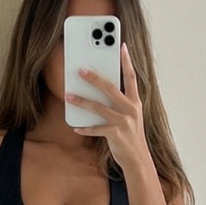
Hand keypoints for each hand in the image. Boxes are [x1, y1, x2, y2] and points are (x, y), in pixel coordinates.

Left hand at [65, 41, 149, 172]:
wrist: (137, 158)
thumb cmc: (130, 134)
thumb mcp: (130, 115)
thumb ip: (119, 102)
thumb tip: (99, 90)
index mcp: (135, 101)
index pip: (131, 77)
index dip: (127, 61)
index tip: (121, 46)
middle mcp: (130, 109)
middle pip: (110, 88)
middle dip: (94, 78)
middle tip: (80, 70)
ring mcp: (123, 122)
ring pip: (99, 108)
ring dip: (82, 101)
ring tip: (68, 95)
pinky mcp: (116, 134)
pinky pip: (96, 129)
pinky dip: (85, 128)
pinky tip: (75, 127)